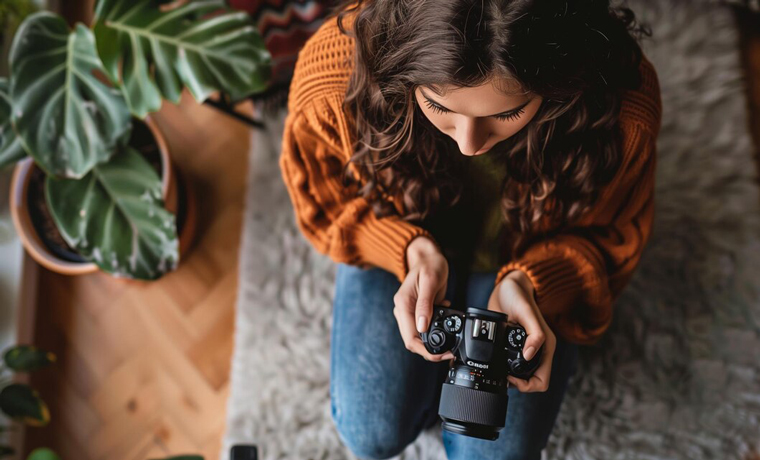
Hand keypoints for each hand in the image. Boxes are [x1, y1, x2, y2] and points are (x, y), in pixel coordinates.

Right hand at [393, 236, 454, 361]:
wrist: (429, 257)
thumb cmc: (430, 265)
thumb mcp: (430, 281)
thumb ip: (425, 304)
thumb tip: (422, 327)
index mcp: (403, 304)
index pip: (410, 337)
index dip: (425, 350)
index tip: (442, 353)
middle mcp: (403, 310)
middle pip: (413, 341)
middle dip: (430, 351)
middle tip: (450, 352)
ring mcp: (409, 312)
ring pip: (418, 337)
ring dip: (434, 342)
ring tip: (452, 341)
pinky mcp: (417, 312)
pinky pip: (424, 329)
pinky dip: (437, 331)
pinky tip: (447, 322)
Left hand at [487, 270, 555, 391]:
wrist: (508, 286)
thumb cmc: (518, 295)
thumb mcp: (526, 312)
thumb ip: (534, 334)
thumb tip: (529, 356)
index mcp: (545, 347)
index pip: (541, 380)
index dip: (527, 385)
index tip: (511, 377)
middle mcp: (537, 351)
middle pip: (532, 382)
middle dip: (518, 384)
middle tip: (502, 376)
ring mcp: (525, 349)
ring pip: (521, 376)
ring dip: (510, 379)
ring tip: (497, 371)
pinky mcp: (513, 346)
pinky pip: (511, 366)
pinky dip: (503, 369)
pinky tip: (494, 363)